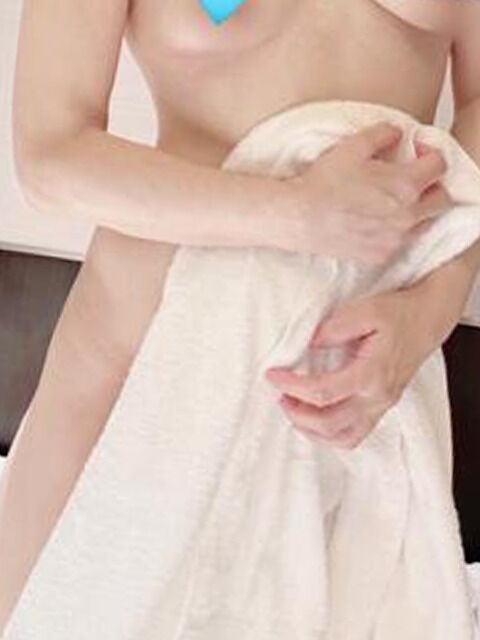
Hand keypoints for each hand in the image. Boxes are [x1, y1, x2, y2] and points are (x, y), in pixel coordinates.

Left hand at [264, 280, 453, 449]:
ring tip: (293, 410)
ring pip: (343, 439)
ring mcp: (381, 406)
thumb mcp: (365, 310)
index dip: (292, 386)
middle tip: (279, 395)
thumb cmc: (397, 314)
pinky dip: (330, 434)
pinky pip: (353, 436)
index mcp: (372, 374)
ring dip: (312, 430)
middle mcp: (378, 398)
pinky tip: (314, 419)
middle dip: (297, 413)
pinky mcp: (381, 408)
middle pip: (330, 423)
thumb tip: (308, 344)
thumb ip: (334, 328)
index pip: (323, 392)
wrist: (426, 321)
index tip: (272, 375)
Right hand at [285, 122, 452, 263]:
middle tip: (412, 178)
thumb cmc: (323, 183)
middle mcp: (407, 216)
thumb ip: (383, 134)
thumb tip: (398, 134)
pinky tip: (375, 221)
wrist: (300, 218)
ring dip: (416, 211)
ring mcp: (395, 240)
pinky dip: (395, 231)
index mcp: (405, 186)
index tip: (417, 151)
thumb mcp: (353, 146)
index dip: (430, 153)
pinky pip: (399, 243)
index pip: (439, 166)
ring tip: (392, 202)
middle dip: (432, 186)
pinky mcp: (380, 256)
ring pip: (423, 225)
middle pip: (441, 200)